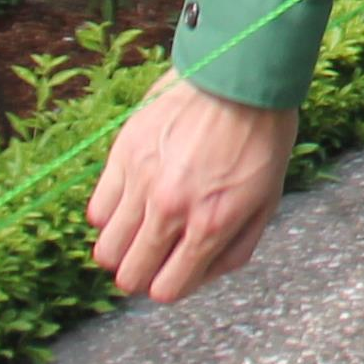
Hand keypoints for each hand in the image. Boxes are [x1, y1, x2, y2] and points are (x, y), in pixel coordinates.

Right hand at [87, 71, 301, 301]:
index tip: (175, 271)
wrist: (240, 74)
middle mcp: (171, 208)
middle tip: (156, 253)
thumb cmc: (261, 136)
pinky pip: (96, 211)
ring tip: (142, 228)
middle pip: (129, 276)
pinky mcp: (122, 155)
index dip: (170, 286)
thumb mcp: (267, 199)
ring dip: (123, 248)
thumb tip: (199, 276)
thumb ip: (235, 248)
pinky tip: (133, 200)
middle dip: (143, 273)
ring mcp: (142, 182)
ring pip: (106, 249)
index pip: (166, 290)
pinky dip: (111, 216)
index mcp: (211, 223)